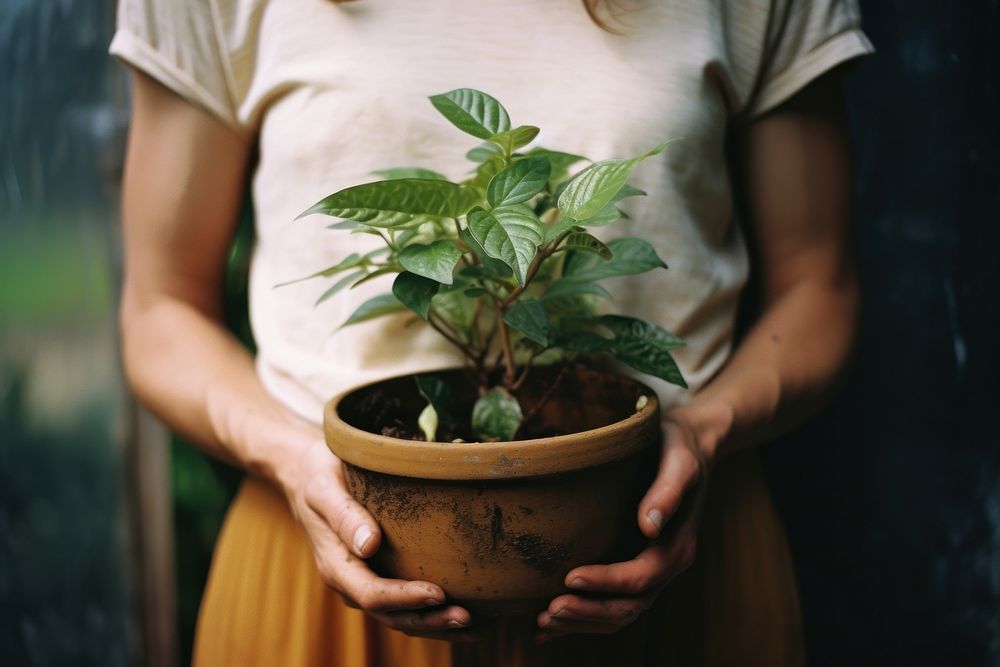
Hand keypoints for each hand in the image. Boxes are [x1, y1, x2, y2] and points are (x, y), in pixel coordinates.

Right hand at [279, 436, 477, 640]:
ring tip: (478, 626)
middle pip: (392, 615)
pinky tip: (468, 611)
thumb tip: (369, 545)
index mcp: (337, 565)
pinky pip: (406, 605)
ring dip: (437, 624)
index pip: (373, 594)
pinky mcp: (380, 575)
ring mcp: (365, 582)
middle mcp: (351, 582)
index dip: (406, 599)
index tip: (439, 593)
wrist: (308, 475)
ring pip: (402, 617)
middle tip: (469, 618)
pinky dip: (434, 613)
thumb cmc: (319, 476)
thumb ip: (345, 516)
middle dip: (430, 620)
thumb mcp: (325, 489)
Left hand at [535, 415, 710, 641]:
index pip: (641, 576)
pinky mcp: (634, 564)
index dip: (606, 582)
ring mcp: (651, 569)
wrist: (691, 443)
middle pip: (630, 606)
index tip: (570, 577)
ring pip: (620, 612)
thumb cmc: (679, 446)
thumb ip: (667, 491)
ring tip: (544, 621)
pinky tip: (549, 628)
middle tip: (549, 610)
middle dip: (589, 612)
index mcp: (677, 545)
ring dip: (583, 621)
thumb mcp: (679, 461)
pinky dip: (583, 620)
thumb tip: (650, 525)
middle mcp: (665, 564)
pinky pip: (612, 602)